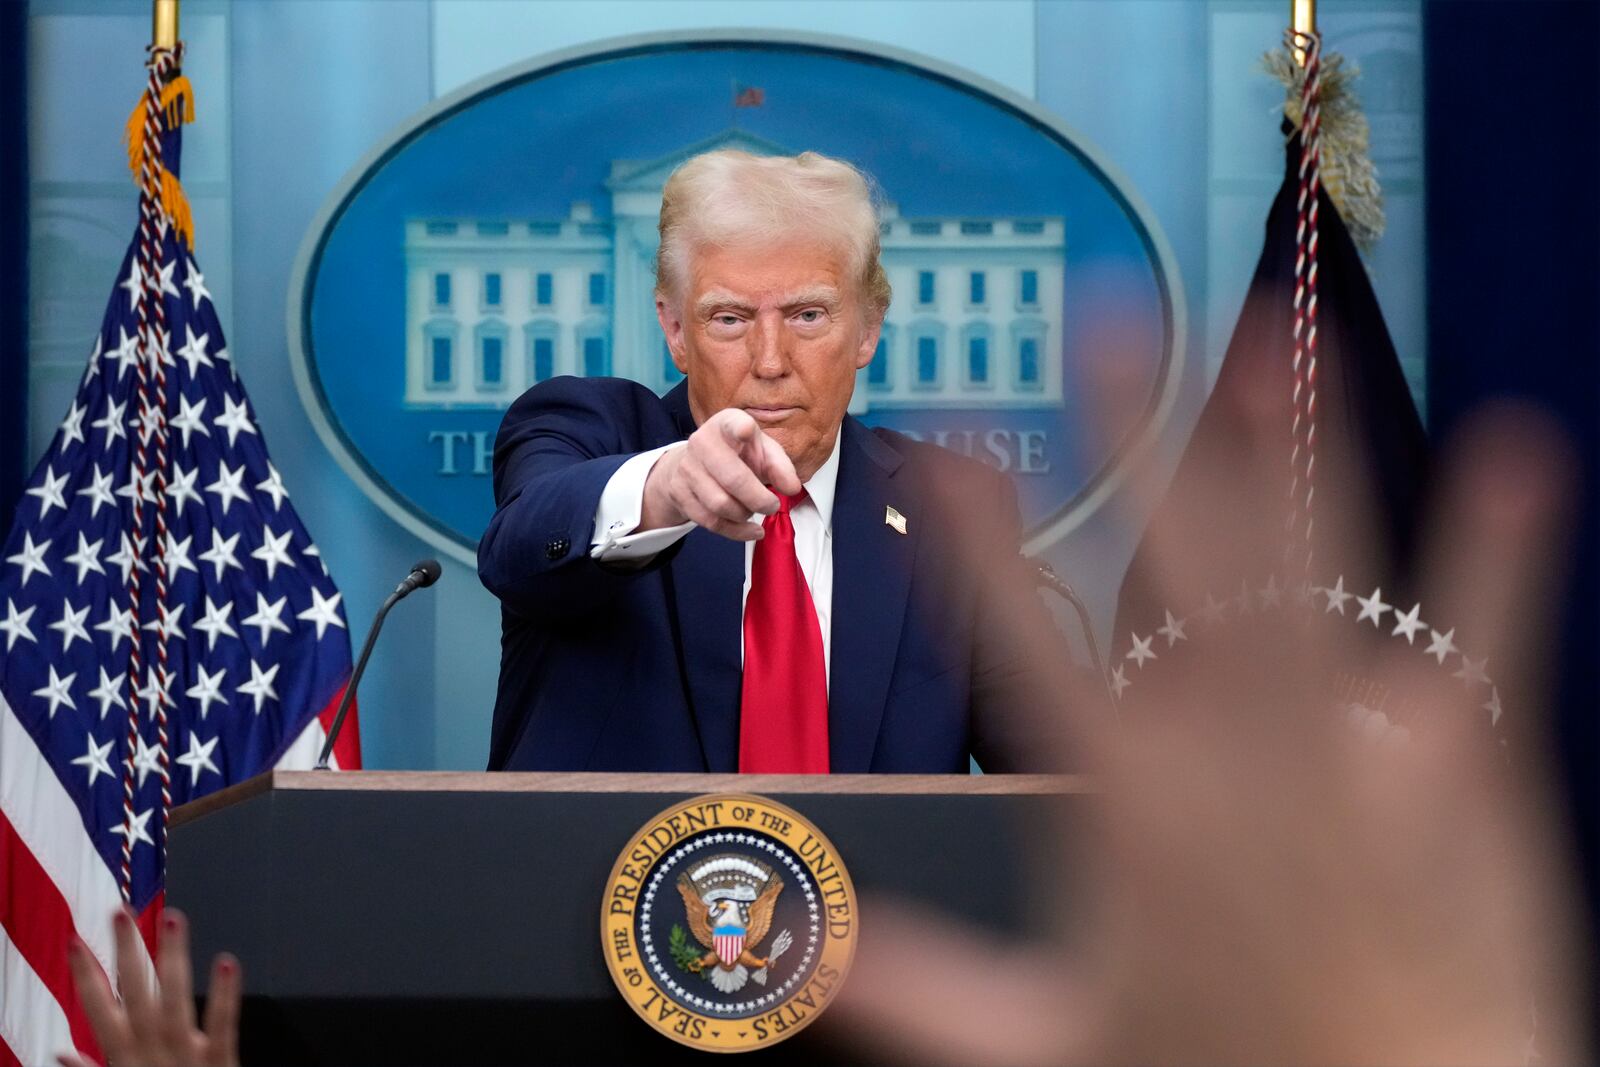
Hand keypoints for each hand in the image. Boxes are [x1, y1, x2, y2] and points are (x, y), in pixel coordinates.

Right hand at [62, 908, 240, 1066]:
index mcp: (123, 1060)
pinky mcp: (219, 1062)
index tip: (75, 941)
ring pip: (177, 999)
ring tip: (174, 918)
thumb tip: (59, 1054)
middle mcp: (151, 1053)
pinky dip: (225, 994)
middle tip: (120, 911)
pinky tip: (225, 960)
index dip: (86, 975)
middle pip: (136, 994)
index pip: (98, 1010)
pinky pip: (223, 1025)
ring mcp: (186, 1056)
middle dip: (126, 952)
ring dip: (173, 958)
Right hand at [641, 407, 802, 540]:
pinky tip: (751, 530)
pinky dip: (736, 531)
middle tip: (772, 505)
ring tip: (753, 510)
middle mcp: (701, 442)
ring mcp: (687, 468)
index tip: (746, 431)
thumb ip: (781, 466)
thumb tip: (792, 488)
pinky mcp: (678, 492)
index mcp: (726, 424)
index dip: (740, 429)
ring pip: (720, 504)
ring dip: (745, 514)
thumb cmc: (737, 455)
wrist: (695, 465)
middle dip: (759, 499)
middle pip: (732, 478)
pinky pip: (710, 521)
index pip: (732, 423)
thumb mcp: (763, 452)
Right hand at [831, 405, 1585, 1065]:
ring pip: (1316, 562)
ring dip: (1292, 443)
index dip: (976, 538)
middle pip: (1177, 561)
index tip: (949, 452)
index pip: (1026, 641)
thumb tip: (803, 960)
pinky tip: (1517, 446)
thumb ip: (914, 989)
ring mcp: (1356, 746)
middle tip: (1111, 321)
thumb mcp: (1041, 1043)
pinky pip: (1482, 631)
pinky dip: (1498, 539)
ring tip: (1274, 336)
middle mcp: (1235, 752)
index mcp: (1126, 806)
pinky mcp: (1467, 769)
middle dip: (1137, 433)